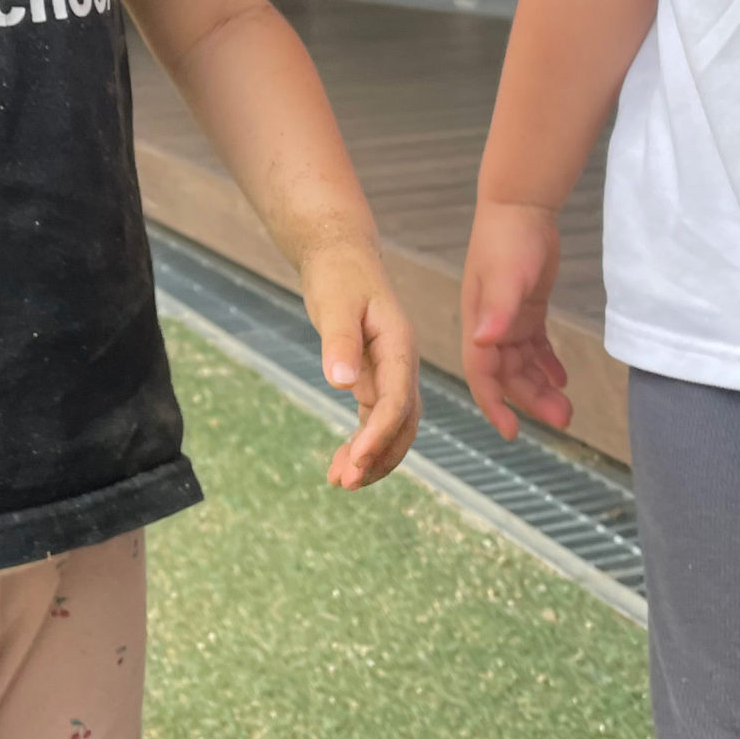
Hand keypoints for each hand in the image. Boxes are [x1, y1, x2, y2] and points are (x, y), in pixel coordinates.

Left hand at [298, 239, 419, 487]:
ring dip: (371, 457)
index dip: (378, 434)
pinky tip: (341, 463)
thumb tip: (340, 382)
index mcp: (400, 345)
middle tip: (345, 482)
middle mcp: (403, 364)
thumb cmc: (339, 275)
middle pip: (403, 422)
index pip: (396, 400)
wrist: (341, 256)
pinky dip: (362, 444)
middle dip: (379, 456)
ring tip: (338, 481)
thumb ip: (339, 341)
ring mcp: (392, 373)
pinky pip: (376, 420)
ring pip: (393, 427)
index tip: (353, 461)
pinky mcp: (375, 379)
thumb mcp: (336, 303)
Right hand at [462, 200, 570, 439]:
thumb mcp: (507, 275)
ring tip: (568, 408)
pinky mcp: (527, 308)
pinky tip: (563, 378)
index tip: (511, 432)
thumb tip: (486, 341)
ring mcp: (508, 318)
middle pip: (507, 375)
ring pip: (522, 365)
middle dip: (531, 400)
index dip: (493, 404)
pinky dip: (547, 364)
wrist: (521, 206)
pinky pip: (535, 346)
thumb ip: (498, 309)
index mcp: (479, 323)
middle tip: (564, 418)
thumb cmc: (509, 238)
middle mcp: (491, 326)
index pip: (481, 374)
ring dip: (541, 387)